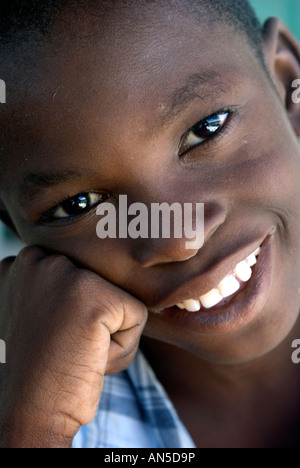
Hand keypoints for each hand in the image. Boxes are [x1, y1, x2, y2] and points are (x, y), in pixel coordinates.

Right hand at [0, 247, 146, 447]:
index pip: (81, 272)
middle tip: (64, 343)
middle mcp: (38, 258)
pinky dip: (123, 346)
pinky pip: (136, 316)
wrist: (30, 411)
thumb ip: (57, 283)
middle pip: (102, 280)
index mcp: (22, 262)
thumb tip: (101, 267)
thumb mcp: (39, 309)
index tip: (52, 334)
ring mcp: (64, 273)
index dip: (76, 311)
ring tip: (76, 348)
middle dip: (93, 316)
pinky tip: (90, 357)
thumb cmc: (41, 365)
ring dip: (109, 329)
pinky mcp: (93, 297)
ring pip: (120, 297)